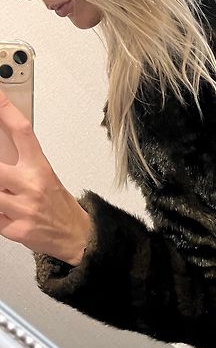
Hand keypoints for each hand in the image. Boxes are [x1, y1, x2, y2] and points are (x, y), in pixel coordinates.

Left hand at [0, 91, 90, 264]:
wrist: (77, 237)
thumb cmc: (58, 205)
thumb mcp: (45, 177)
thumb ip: (20, 164)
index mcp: (40, 168)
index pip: (22, 132)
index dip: (6, 110)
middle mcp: (32, 185)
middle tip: (2, 175)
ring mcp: (24, 208)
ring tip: (6, 194)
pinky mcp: (16, 229)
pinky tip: (5, 213)